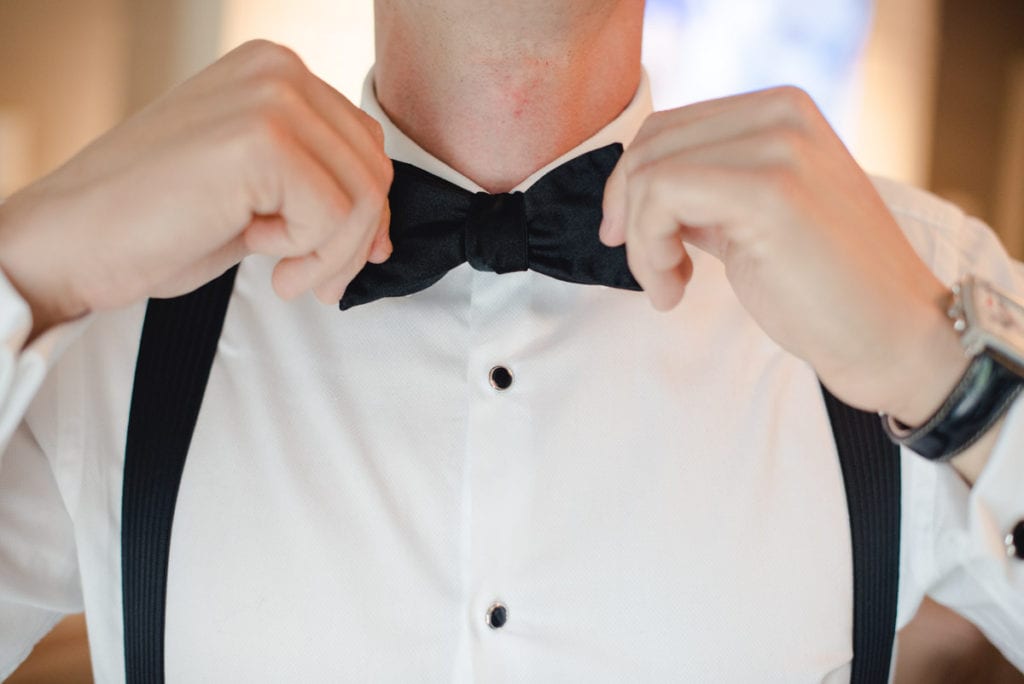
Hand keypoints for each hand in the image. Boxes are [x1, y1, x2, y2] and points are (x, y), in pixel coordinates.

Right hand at [0, 40, 392, 337]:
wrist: (71, 243)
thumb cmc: (154, 223)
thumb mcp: (253, 190)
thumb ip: (313, 186)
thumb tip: (380, 231)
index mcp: (273, 71)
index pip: (364, 144)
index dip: (366, 212)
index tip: (341, 257)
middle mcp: (277, 70)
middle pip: (373, 169)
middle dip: (356, 241)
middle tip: (314, 282)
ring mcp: (270, 98)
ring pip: (363, 195)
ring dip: (335, 255)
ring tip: (288, 276)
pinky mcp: (262, 140)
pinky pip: (335, 216)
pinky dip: (310, 254)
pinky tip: (261, 256)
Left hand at [600, 86, 966, 423]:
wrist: (893, 337)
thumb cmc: (823, 288)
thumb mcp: (756, 216)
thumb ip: (707, 189)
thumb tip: (633, 187)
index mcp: (782, 111)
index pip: (666, 128)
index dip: (631, 187)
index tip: (638, 241)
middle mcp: (783, 114)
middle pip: (651, 145)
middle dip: (630, 214)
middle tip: (653, 272)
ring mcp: (780, 147)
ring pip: (649, 172)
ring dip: (641, 243)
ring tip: (669, 286)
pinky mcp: (770, 191)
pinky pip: (662, 197)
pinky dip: (649, 251)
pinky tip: (674, 289)